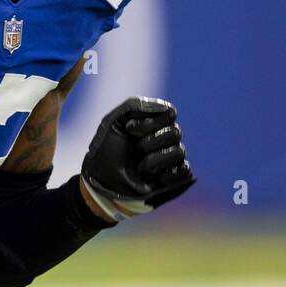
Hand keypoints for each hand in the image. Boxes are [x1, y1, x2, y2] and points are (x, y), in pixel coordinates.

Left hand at [81, 96, 194, 221]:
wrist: (100, 181)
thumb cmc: (106, 151)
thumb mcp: (113, 121)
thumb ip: (135, 105)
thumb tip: (164, 108)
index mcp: (154, 123)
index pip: (170, 113)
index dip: (150, 121)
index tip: (129, 129)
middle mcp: (165, 139)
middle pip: (175, 132)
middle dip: (150, 141)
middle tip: (134, 149)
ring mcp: (171, 159)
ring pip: (179, 151)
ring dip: (153, 160)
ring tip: (139, 168)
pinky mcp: (174, 178)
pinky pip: (185, 172)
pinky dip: (168, 174)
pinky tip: (154, 178)